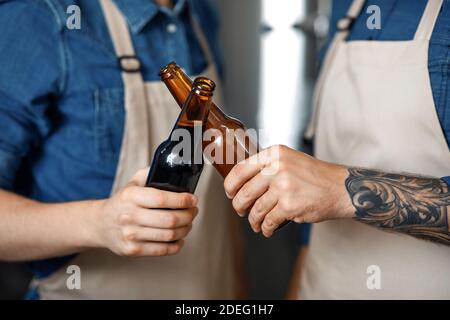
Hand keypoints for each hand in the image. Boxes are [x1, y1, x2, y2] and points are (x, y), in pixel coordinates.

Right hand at [94, 168, 197, 256]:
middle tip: (193, 211)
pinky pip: (163, 250)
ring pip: (169, 235)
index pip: (162, 199)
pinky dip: (177, 244)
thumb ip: (150, 174)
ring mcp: (130, 235)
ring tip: (188, 223)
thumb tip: (172, 169)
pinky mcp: (133, 250)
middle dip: (189, 215)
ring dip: (186, 229)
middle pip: (170, 220)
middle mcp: (129, 216)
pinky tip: (179, 238)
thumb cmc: (122, 202)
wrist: (100, 224)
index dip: (182, 200)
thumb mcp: (132, 183)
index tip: (193, 199)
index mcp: (130, 196)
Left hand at [224, 145, 352, 237]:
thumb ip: (267, 166)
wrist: (339, 187)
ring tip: (256, 223)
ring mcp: (283, 187)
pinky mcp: (290, 206)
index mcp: (274, 154)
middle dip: (239, 205)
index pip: (240, 169)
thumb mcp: (289, 159)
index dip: (230, 185)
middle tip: (240, 210)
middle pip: (244, 192)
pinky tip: (267, 229)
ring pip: (256, 209)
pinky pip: (268, 221)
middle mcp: (277, 168)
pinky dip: (265, 228)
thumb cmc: (314, 175)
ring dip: (253, 220)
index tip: (229, 192)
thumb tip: (241, 182)